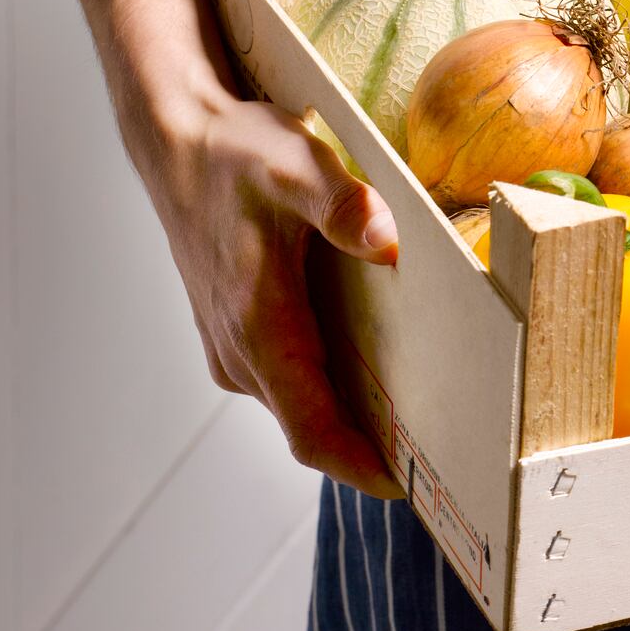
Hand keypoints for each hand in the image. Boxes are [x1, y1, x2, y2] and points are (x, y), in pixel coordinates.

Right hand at [149, 87, 404, 498]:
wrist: (179, 143)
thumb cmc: (237, 155)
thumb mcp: (294, 163)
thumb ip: (340, 202)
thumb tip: (385, 239)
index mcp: (259, 328)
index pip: (311, 428)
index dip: (358, 465)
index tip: (410, 486)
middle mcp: (242, 353)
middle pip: (314, 428)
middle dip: (374, 450)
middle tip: (450, 458)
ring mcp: (237, 349)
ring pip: (303, 406)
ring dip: (356, 421)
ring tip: (432, 421)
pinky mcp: (240, 335)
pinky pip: (293, 382)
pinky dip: (335, 390)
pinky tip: (388, 371)